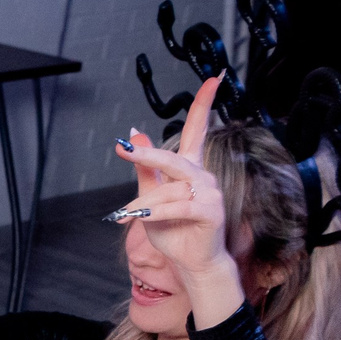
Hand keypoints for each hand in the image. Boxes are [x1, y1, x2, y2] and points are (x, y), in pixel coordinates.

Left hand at [112, 76, 244, 322]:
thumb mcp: (150, 197)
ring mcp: (209, 193)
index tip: (214, 78)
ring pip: (169, 188)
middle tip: (126, 150)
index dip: (205, 104)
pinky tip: (140, 219)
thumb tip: (133, 134)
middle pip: (174, 157)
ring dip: (145, 204)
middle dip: (149, 155)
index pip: (199, 129)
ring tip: (128, 216)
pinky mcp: (210, 211)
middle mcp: (203, 176)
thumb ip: (143, 169)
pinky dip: (154, 214)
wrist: (191, 261)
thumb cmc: (173, 229)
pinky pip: (176, 207)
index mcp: (190, 168)